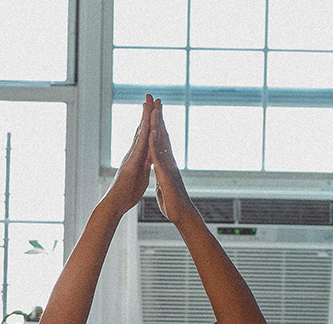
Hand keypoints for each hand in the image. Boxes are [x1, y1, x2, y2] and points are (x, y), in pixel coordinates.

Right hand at [106, 94, 153, 212]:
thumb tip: (148, 160)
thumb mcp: (140, 176)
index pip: (144, 136)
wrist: (115, 204)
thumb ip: (144, 166)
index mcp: (136, 157)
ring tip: (149, 102)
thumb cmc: (126, 194)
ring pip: (140, 134)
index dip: (149, 122)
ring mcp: (131, 157)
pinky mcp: (131, 163)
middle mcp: (132, 154)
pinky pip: (139, 146)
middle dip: (146, 113)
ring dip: (145, 118)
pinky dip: (144, 134)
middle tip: (150, 96)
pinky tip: (147, 124)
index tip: (153, 109)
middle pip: (141, 129)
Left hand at [148, 99, 198, 226]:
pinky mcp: (166, 173)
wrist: (180, 214)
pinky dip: (155, 144)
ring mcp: (168, 166)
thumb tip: (161, 176)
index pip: (161, 141)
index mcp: (166, 164)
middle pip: (163, 136)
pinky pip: (159, 156)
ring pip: (162, 143)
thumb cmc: (173, 203)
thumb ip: (163, 179)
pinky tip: (151, 133)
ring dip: (158, 126)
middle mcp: (169, 161)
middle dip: (159, 118)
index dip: (158, 126)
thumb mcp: (164, 187)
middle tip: (157, 101)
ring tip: (153, 110)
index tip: (154, 112)